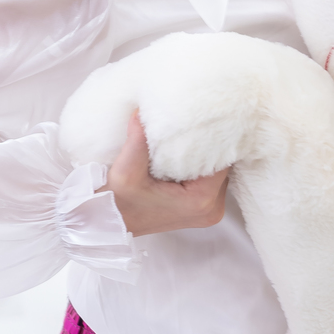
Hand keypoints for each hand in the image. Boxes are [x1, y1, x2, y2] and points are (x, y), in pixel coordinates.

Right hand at [100, 112, 229, 236]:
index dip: (214, 138)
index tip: (203, 119)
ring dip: (206, 156)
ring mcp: (208, 211)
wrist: (109, 222)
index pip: (223, 159)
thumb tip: (143, 111)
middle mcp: (211, 208)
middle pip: (224, 165)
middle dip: (210, 146)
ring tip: (189, 137)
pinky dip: (201, 167)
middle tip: (197, 122)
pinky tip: (187, 154)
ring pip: (218, 172)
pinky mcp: (202, 209)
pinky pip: (210, 181)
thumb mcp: (125, 171)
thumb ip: (138, 140)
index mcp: (200, 200)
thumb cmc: (118, 203)